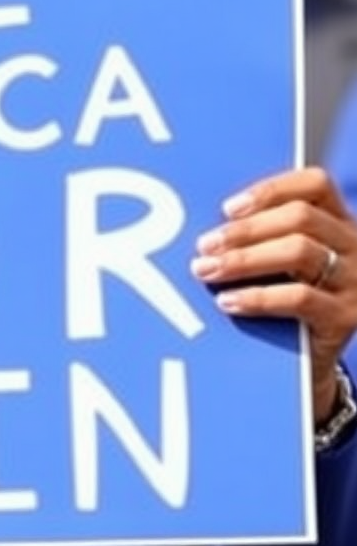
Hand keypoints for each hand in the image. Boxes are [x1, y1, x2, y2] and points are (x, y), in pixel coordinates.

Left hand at [190, 167, 356, 423]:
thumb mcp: (281, 260)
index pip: (316, 184)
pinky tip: (227, 301)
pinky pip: (299, 298)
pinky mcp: (346, 316)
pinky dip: (257, 297)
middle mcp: (355, 245)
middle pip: (301, 217)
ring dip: (244, 259)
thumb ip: (260, 235)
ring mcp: (356, 281)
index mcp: (339, 220)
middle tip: (204, 245)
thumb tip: (208, 225)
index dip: (271, 189)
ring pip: (299, 251)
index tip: (228, 208)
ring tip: (206, 270)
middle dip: (245, 230)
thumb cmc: (285, 294)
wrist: (310, 360)